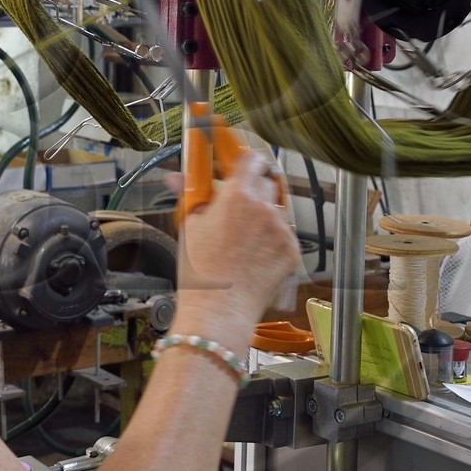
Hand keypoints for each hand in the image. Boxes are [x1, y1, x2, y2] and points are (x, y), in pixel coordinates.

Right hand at [173, 150, 300, 331]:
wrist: (219, 311)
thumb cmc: (200, 273)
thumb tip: (177, 177)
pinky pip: (285, 234)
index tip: (240, 165)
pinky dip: (272, 239)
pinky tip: (254, 255)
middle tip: (238, 205)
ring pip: (277, 209)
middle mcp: (264, 209)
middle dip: (254, 189)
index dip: (246, 161)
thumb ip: (190, 194)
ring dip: (264, 215)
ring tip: (244, 238)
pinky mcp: (292, 251)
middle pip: (267, 182)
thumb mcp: (190, 227)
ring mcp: (282, 230)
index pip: (252, 160)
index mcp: (238, 196)